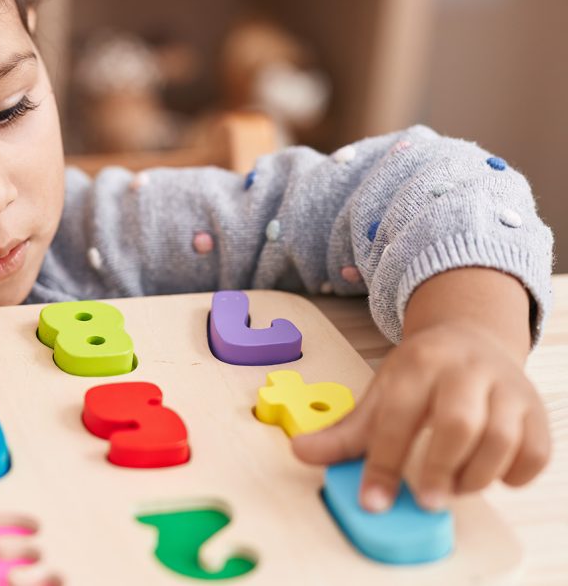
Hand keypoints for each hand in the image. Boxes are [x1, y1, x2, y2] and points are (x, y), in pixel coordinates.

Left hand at [293, 268, 550, 511]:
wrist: (471, 336)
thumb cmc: (420, 374)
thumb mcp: (379, 394)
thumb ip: (345, 431)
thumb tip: (300, 453)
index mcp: (417, 364)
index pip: (398, 415)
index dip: (383, 462)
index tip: (372, 501)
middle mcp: (465, 370)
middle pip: (459, 423)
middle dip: (439, 469)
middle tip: (424, 499)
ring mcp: (506, 387)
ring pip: (502, 438)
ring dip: (475, 476)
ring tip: (452, 488)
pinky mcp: (536, 408)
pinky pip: (536, 450)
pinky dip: (515, 473)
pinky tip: (490, 475)